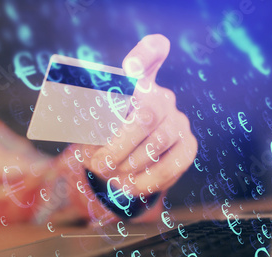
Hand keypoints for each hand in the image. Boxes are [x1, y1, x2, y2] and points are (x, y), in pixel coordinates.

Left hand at [79, 34, 196, 196]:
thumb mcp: (88, 130)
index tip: (141, 59)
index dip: (147, 55)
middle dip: (120, 143)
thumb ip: (86, 126)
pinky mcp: (188, 145)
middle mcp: (161, 97)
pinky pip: (172, 165)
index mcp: (134, 85)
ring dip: (130, 164)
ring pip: (158, 141)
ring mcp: (178, 120)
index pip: (145, 59)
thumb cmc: (102, 140)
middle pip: (147, 113)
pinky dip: (147, 181)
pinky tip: (129, 187)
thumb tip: (83, 135)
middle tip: (101, 163)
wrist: (123, 163)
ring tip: (111, 175)